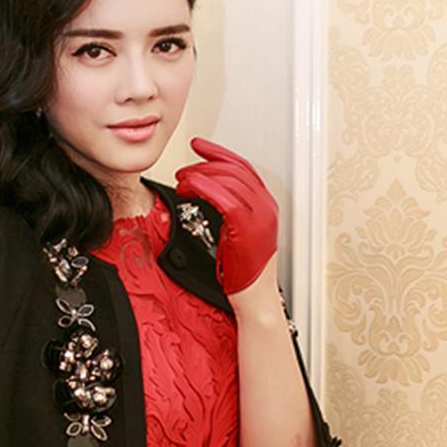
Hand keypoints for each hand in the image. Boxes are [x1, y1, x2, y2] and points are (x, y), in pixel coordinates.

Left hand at [175, 137, 277, 294]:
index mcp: (266, 204)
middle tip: (182, 170)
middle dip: (203, 164)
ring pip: (227, 180)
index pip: (242, 166)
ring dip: (198, 176)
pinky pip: (223, 198)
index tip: (199, 146)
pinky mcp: (246, 228)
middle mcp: (266, 206)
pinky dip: (203, 189)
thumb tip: (205, 192)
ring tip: (181, 182)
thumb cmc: (243, 271)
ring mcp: (259, 216)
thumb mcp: (237, 232)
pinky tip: (188, 190)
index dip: (218, 152)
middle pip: (233, 169)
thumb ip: (228, 209)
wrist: (256, 300)